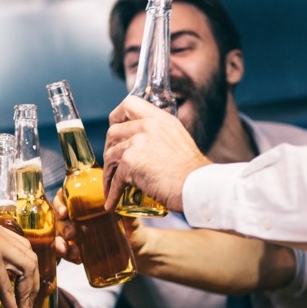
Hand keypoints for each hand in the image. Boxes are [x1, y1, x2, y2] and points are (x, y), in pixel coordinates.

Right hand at [53, 189, 143, 263]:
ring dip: (60, 244)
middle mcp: (77, 216)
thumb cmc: (131, 226)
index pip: (64, 197)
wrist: (137, 248)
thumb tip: (119, 202)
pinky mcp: (79, 249)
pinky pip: (67, 252)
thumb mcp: (129, 214)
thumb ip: (124, 207)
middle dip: (62, 227)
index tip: (64, 212)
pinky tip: (77, 259)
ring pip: (60, 236)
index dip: (59, 203)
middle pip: (60, 218)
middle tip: (70, 234)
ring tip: (69, 251)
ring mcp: (76, 234)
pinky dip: (69, 256)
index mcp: (85, 202)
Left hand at [103, 96, 210, 211]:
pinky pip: (115, 178)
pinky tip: (112, 203)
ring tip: (110, 186)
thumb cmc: (193, 172)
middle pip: (113, 132)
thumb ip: (160, 137)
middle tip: (112, 162)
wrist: (197, 186)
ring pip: (110, 155)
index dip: (117, 116)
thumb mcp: (179, 140)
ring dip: (109, 173)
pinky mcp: (130, 162)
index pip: (130, 104)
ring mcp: (137, 143)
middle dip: (109, 148)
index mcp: (160, 119)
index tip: (114, 127)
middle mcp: (147, 126)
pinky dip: (112, 192)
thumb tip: (145, 147)